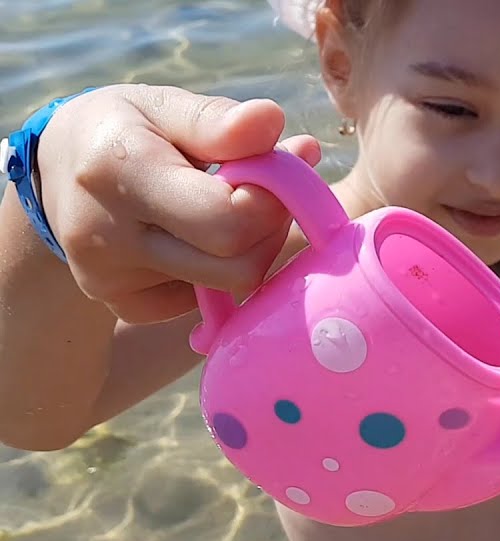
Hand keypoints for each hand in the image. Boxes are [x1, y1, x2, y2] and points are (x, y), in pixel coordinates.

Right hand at [37, 84, 321, 322]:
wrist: (54, 174)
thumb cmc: (125, 129)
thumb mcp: (162, 105)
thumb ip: (217, 118)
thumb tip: (272, 120)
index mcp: (116, 169)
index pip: (227, 218)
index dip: (271, 200)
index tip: (275, 170)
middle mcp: (105, 234)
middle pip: (236, 266)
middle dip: (270, 229)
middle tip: (263, 194)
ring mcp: (109, 280)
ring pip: (228, 286)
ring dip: (251, 249)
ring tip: (233, 209)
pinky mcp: (123, 307)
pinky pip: (204, 303)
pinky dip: (218, 270)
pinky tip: (198, 238)